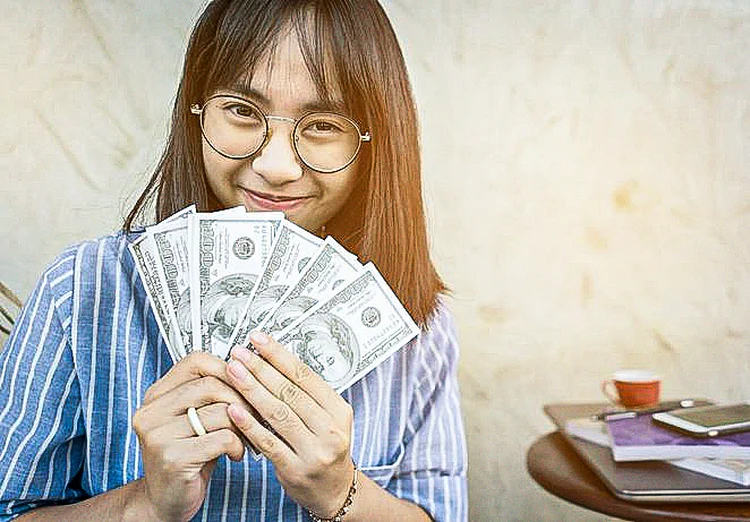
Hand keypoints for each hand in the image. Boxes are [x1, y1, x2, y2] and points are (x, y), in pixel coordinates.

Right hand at [132, 352, 247, 521]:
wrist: (164, 501)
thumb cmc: (189, 455)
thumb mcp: (196, 419)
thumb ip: (212, 394)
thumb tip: (251, 369)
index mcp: (156, 395)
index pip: (196, 361)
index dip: (227, 368)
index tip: (246, 381)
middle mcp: (151, 411)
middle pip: (211, 385)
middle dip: (242, 399)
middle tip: (256, 413)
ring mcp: (158, 435)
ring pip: (220, 412)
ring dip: (243, 426)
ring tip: (245, 438)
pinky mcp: (172, 458)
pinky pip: (222, 438)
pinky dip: (237, 445)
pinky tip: (235, 454)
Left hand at [225, 332, 354, 518]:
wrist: (334, 491)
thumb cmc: (325, 448)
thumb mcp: (328, 418)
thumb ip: (306, 394)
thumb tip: (274, 360)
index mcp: (338, 410)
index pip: (306, 376)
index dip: (279, 355)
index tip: (259, 340)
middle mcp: (330, 430)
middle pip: (290, 392)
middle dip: (261, 369)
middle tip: (240, 353)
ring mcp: (314, 451)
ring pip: (278, 414)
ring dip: (252, 389)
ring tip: (233, 372)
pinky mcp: (295, 470)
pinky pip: (268, 442)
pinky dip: (249, 424)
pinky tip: (234, 409)